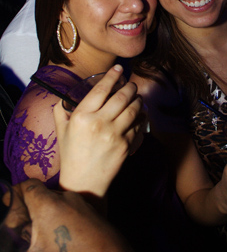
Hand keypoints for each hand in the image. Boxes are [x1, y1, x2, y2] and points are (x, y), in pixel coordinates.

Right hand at [0, 180, 146, 251]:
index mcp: (50, 204)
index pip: (26, 186)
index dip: (13, 196)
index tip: (5, 210)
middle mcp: (69, 200)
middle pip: (41, 198)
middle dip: (27, 214)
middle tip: (17, 234)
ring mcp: (86, 210)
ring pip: (59, 208)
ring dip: (46, 222)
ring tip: (37, 246)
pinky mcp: (98, 221)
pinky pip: (74, 217)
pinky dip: (63, 228)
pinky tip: (60, 251)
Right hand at [55, 65, 146, 197]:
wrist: (83, 182)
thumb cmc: (71, 154)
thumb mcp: (61, 130)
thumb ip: (61, 110)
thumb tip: (65, 94)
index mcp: (81, 116)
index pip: (101, 89)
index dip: (112, 76)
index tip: (118, 68)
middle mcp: (99, 123)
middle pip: (121, 96)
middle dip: (129, 87)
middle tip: (131, 84)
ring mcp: (114, 134)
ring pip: (133, 109)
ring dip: (137, 100)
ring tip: (137, 97)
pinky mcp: (126, 145)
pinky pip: (138, 125)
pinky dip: (140, 117)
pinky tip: (140, 114)